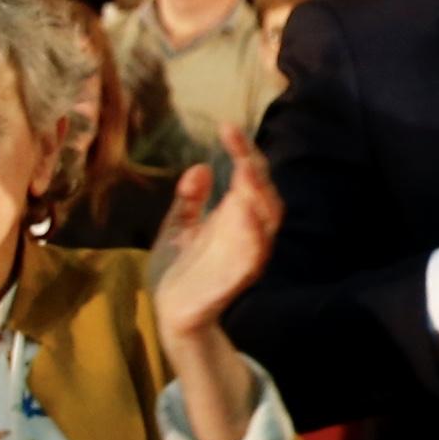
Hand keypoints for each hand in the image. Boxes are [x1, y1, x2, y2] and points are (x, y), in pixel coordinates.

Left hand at [148, 130, 281, 348]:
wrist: (170, 313)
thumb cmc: (179, 269)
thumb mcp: (179, 225)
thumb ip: (189, 199)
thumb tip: (200, 168)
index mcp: (235, 217)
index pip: (249, 177)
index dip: (243, 151)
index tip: (226, 127)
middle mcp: (246, 233)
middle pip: (266, 195)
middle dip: (256, 170)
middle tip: (239, 148)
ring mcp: (245, 255)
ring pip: (267, 224)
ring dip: (258, 197)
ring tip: (244, 172)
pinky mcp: (236, 279)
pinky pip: (253, 257)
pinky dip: (252, 235)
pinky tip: (244, 212)